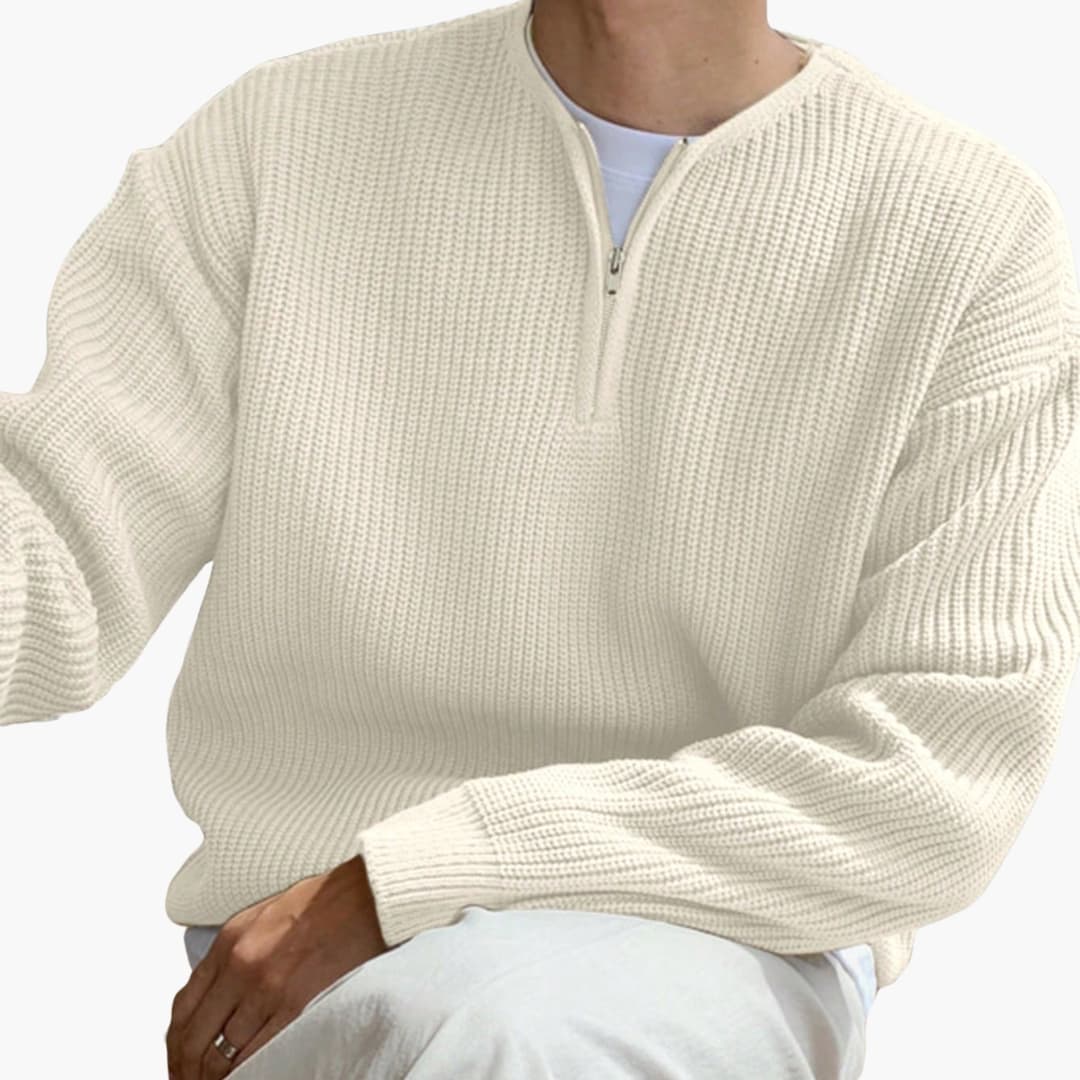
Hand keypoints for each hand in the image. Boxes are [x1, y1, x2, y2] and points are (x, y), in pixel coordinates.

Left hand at [165, 854, 389, 1078]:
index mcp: (230, 941)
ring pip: (222, 1054)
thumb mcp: (264, 916)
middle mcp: (241, 965)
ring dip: (215, 1079)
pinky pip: (258, 1054)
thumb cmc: (326, 900)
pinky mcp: (296, 1004)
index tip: (181, 1064)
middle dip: (189, 1072)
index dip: (176, 1047)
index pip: (183, 1009)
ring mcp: (267, 987)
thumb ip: (236, 954)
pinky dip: (248, 1073)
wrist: (366, 894)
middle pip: (195, 1038)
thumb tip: (220, 996)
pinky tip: (249, 1078)